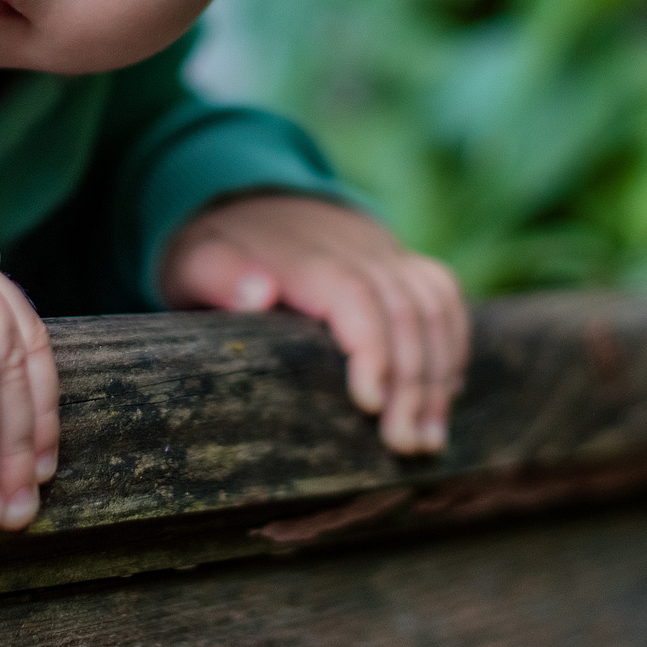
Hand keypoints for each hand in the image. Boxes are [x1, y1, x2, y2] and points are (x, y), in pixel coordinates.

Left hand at [160, 194, 466, 455]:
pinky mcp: (400, 260)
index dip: (372, 346)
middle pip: (403, 308)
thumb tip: (258, 291)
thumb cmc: (213, 251)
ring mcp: (384, 250)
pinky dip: (452, 344)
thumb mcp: (194, 261)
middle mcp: (355, 247)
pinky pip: (443, 294)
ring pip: (432, 305)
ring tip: (428, 438)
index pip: (354, 293)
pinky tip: (444, 395)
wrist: (247, 201)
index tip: (368, 404)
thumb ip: (219, 274)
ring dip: (437, 373)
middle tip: (404, 445)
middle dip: (411, 382)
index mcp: (303, 253)